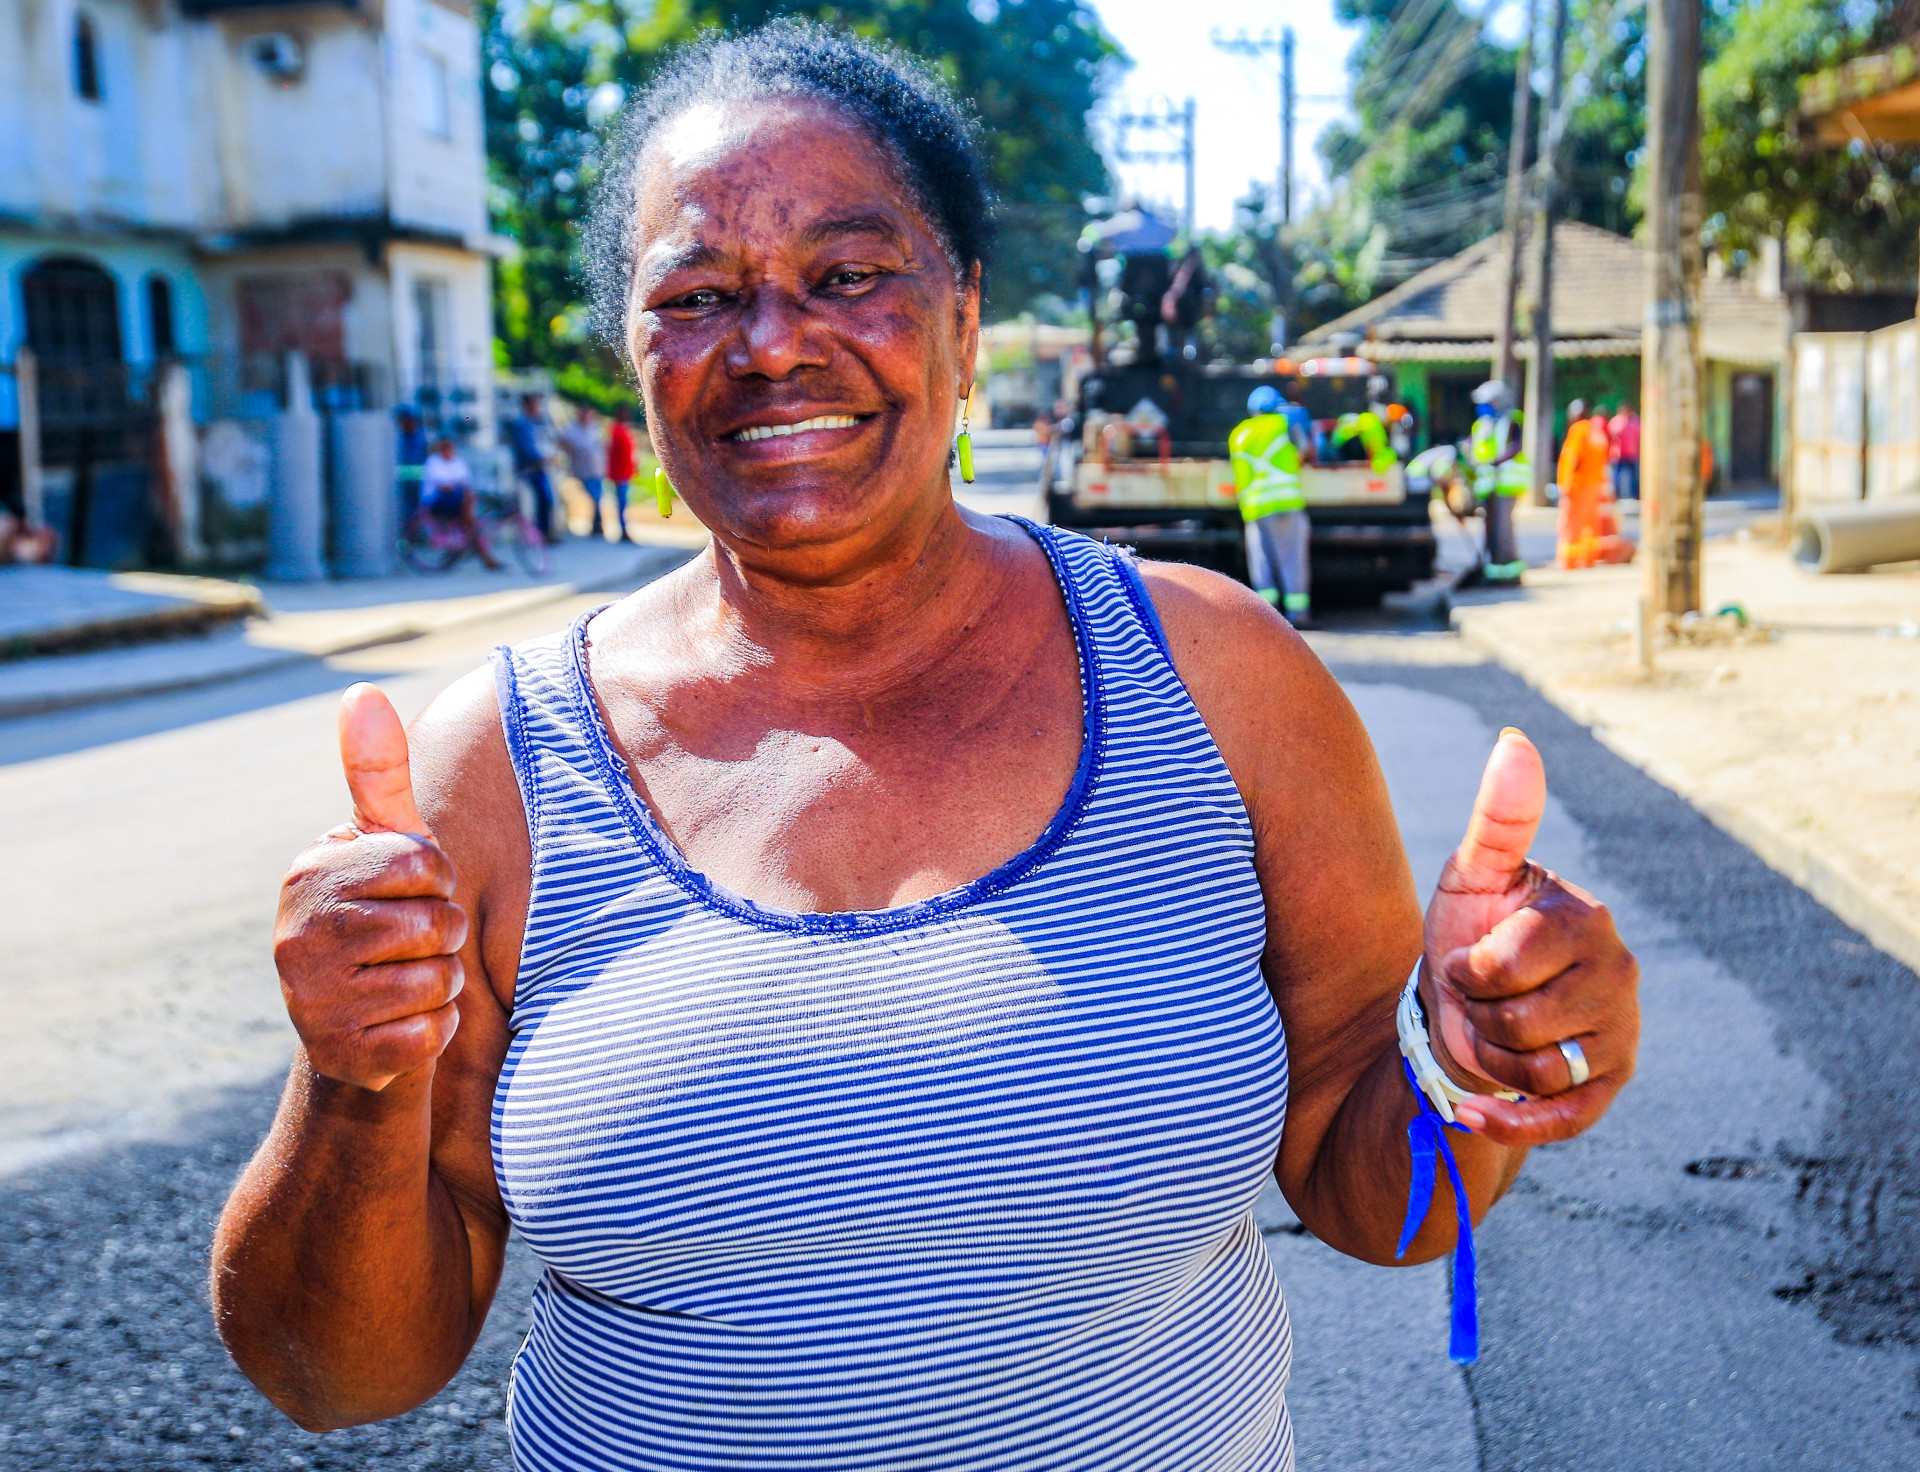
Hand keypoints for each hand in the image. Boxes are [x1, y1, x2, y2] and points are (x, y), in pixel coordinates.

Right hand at [272, 684, 467, 1091]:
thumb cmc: (385, 917)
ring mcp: (311, 999)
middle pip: (437, 922)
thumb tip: (359, 689)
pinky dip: (434, 1031)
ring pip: (439, 978)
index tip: (408, 895)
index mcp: (310, 871)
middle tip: (409, 947)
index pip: (425, 862)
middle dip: (444, 936)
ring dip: (442, 984)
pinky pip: (433, 1032)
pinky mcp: (341, 1054)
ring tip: (403, 984)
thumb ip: (378, 771)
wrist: (359, 1029)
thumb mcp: (385, 844)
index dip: (437, 881)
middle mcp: (296, 933)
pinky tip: (399, 1026)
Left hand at [1419, 728, 1638, 1144]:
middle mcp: (1618, 975)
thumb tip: (1516, 741)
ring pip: (1536, 1070)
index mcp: (1585, 919)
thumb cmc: (1471, 933)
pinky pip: (1561, 1119)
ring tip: (1490, 1033)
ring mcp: (1619, 1035)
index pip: (1509, 960)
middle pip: (1520, 1021)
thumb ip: (1499, 816)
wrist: (1466, 1010)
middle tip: (1479, 1000)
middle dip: (1477, 1016)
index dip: (1469, 968)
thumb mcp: (1473, 874)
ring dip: (1489, 1059)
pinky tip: (1475, 1108)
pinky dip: (1508, 1119)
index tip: (1467, 959)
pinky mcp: (1607, 1088)